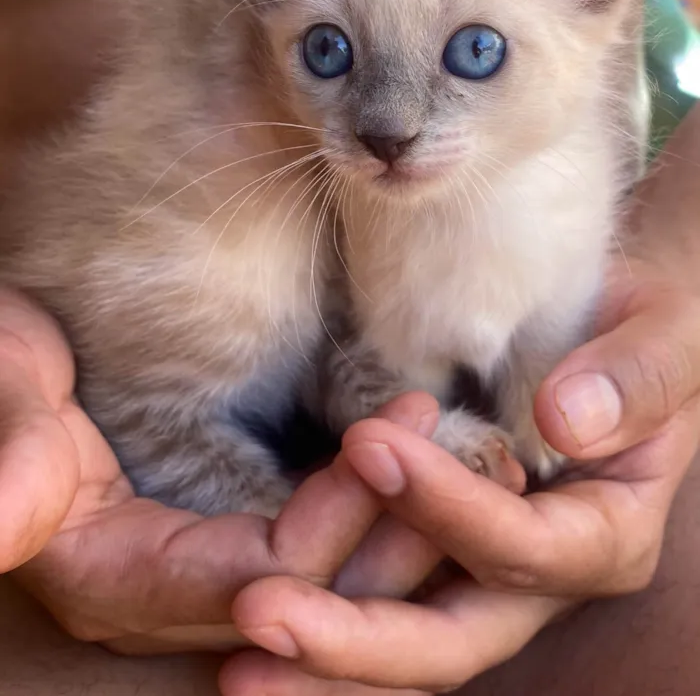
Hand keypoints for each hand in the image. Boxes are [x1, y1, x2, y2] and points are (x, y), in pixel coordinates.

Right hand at [0, 288, 436, 653]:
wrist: (10, 364)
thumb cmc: (2, 371)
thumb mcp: (4, 404)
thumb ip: (12, 464)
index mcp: (117, 576)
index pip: (256, 572)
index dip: (333, 515)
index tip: (394, 429)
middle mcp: (169, 595)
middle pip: (309, 593)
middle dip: (394, 533)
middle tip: (475, 461)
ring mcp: (203, 569)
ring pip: (325, 578)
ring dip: (399, 526)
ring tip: (474, 458)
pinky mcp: (226, 536)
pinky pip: (317, 542)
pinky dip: (374, 509)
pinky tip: (427, 462)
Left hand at [220, 259, 699, 693]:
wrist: (608, 326)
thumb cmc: (644, 325)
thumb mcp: (665, 337)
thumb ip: (633, 378)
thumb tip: (566, 422)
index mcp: (607, 535)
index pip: (527, 550)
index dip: (451, 510)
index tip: (369, 443)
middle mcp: (543, 577)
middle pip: (452, 639)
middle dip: (356, 639)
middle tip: (259, 612)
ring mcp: (483, 570)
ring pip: (404, 640)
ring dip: (321, 649)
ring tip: (238, 638)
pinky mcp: (436, 548)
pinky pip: (379, 594)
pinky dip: (323, 607)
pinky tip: (249, 603)